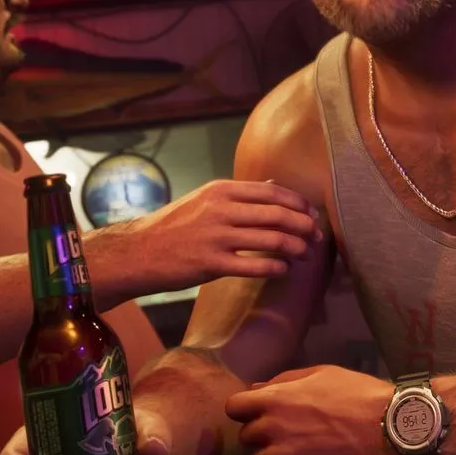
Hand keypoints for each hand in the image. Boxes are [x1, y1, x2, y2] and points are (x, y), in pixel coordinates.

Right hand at [129, 180, 322, 287]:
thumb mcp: (204, 200)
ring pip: (271, 240)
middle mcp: (220, 210)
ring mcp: (216, 237)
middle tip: (317, 236)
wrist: (137, 252)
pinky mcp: (211, 264)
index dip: (298, 203)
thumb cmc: (174, 227)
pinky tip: (284, 269)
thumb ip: (239, 195)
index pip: (271, 192)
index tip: (312, 213)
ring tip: (306, 254)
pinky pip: (254, 265)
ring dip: (296, 248)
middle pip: (277, 215)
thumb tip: (274, 185)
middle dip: (304, 226)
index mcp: (220, 190)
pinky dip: (276, 267)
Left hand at [224, 365, 400, 454]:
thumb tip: (256, 389)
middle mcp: (272, 431)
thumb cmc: (359, 395)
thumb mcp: (322, 374)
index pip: (233, 407)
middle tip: (292, 432)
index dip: (246, 409)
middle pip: (247, 438)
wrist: (391, 429)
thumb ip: (284, 381)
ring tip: (305, 452)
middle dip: (264, 434)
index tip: (261, 412)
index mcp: (274, 400)